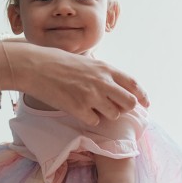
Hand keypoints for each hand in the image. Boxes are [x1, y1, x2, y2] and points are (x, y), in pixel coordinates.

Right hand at [13, 43, 148, 125]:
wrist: (36, 66)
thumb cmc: (57, 61)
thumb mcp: (86, 61)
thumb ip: (101, 72)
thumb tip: (112, 84)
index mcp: (105, 69)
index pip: (133, 85)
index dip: (142, 96)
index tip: (145, 104)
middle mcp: (103, 82)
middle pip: (129, 103)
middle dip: (125, 108)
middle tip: (116, 108)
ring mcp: (91, 96)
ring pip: (114, 114)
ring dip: (106, 114)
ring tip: (93, 107)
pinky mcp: (79, 109)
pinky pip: (95, 121)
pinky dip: (90, 118)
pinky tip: (80, 110)